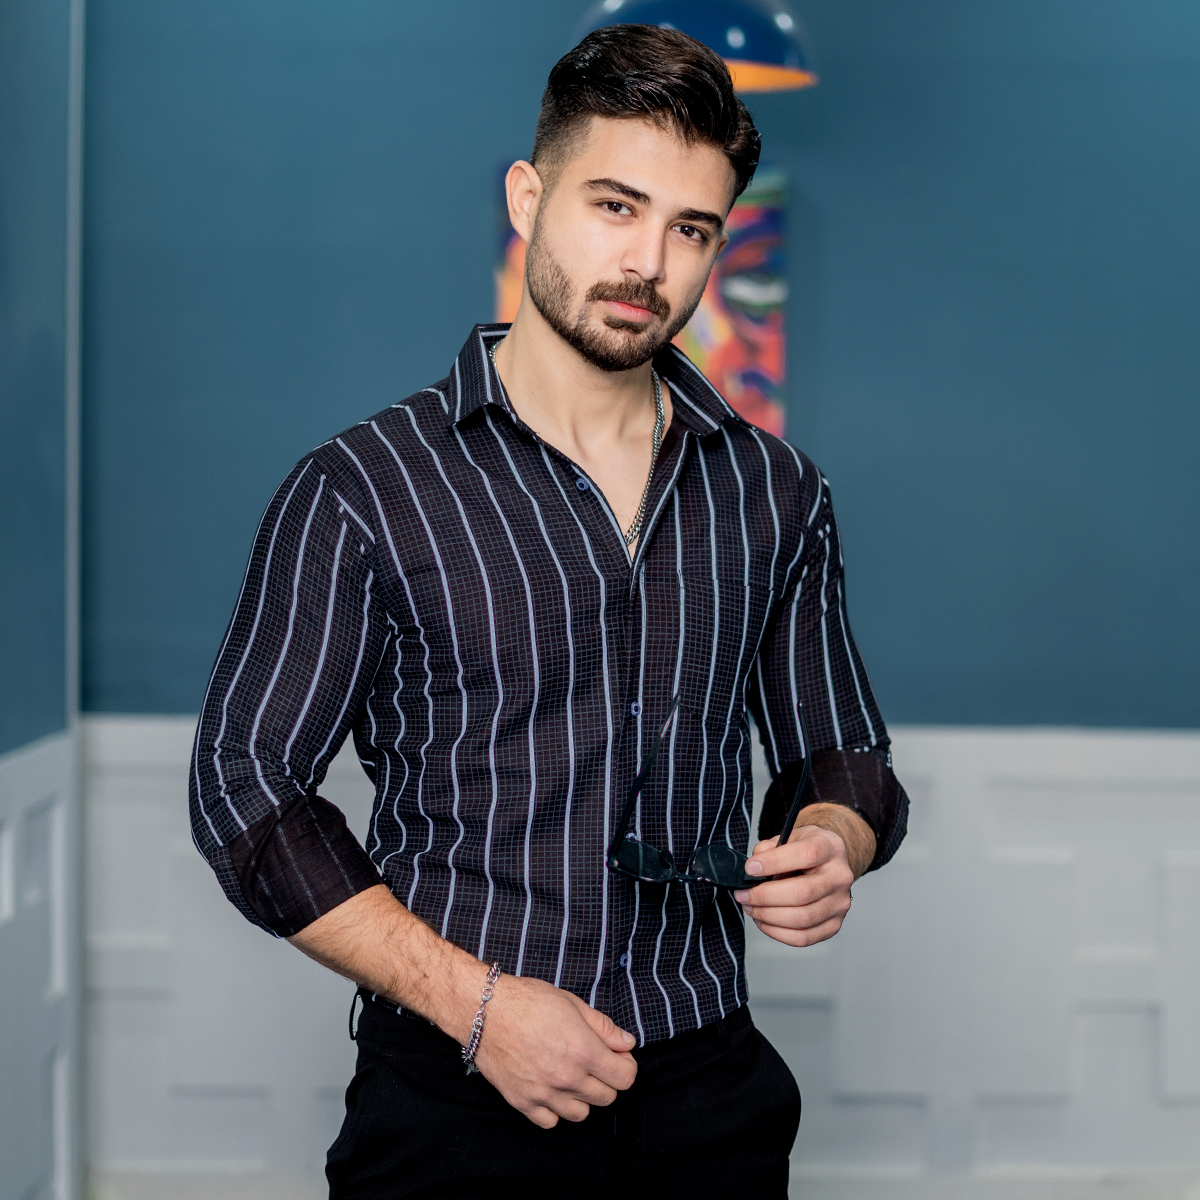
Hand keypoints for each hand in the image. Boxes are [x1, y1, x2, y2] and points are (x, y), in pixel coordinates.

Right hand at [474, 974, 637, 1128]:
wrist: (485, 1011)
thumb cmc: (529, 1001)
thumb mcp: (573, 1003)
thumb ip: (604, 1028)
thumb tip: (627, 1044)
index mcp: (584, 1051)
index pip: (625, 1078)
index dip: (626, 1066)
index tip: (617, 1057)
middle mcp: (568, 1078)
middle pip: (607, 1098)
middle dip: (606, 1080)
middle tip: (593, 1063)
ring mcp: (545, 1094)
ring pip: (581, 1115)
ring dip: (581, 1098)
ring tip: (570, 1076)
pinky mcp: (523, 1103)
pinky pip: (551, 1122)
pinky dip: (554, 1110)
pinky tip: (549, 1088)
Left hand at [733, 823, 855, 947]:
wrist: (829, 863)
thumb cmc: (806, 850)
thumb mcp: (790, 837)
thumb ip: (770, 848)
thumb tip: (754, 868)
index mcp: (829, 848)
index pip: (806, 855)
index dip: (774, 862)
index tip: (750, 868)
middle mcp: (839, 877)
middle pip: (803, 893)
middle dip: (765, 896)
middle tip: (743, 894)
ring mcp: (839, 903)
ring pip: (802, 918)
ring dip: (768, 916)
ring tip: (750, 908)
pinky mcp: (834, 925)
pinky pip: (804, 937)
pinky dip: (778, 932)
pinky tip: (763, 921)